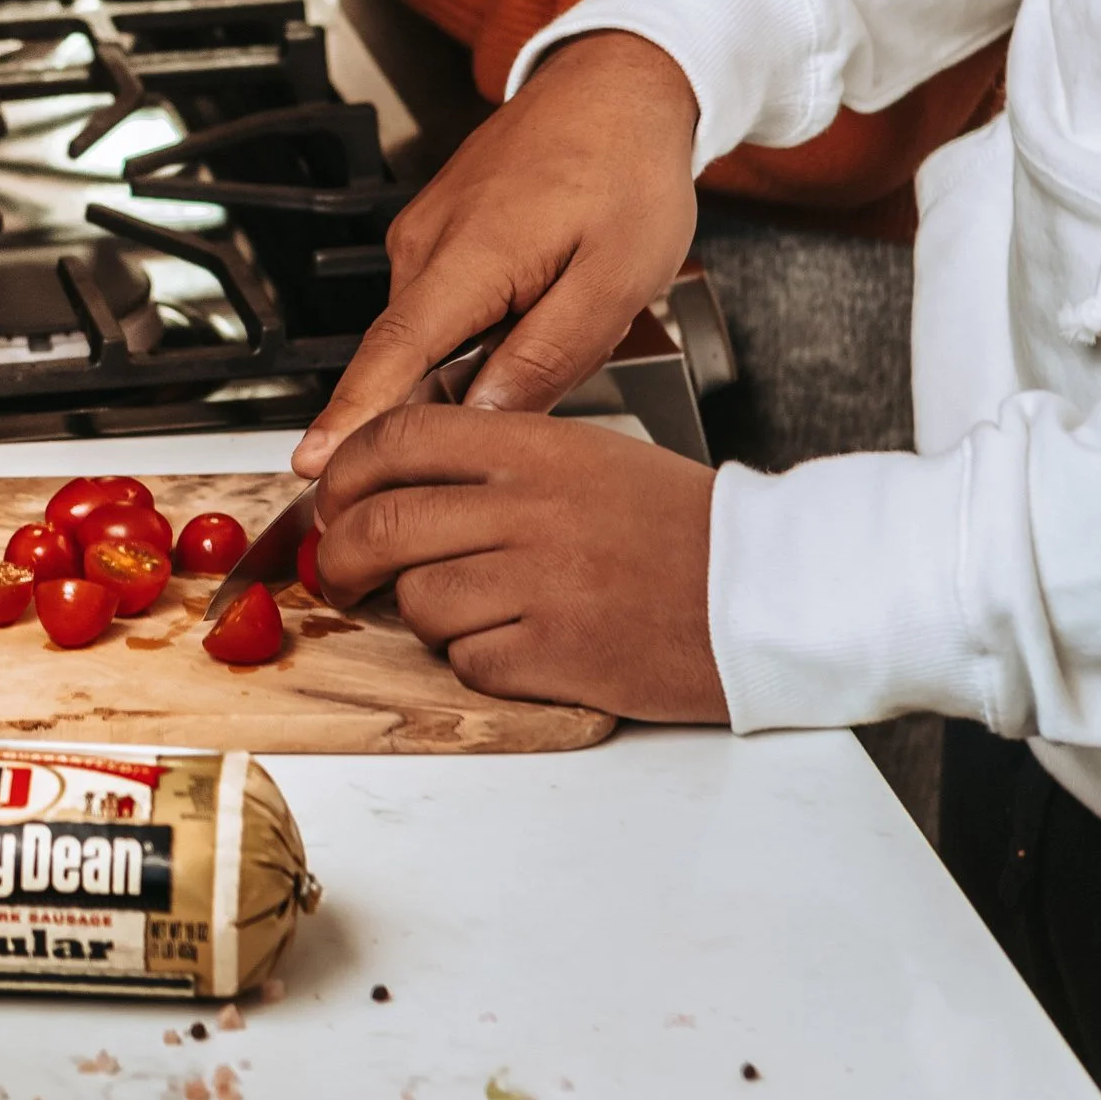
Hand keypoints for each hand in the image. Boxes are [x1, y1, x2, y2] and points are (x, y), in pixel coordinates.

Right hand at [292, 31, 701, 472]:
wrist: (617, 85)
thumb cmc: (626, 170)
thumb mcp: (614, 282)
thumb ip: (545, 357)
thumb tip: (480, 418)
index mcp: (469, 254)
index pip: (393, 354)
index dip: (352, 415)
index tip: (311, 462)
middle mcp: (427, 242)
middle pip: (413, 359)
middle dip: (456, 397)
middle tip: (543, 372)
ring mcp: (427, 233)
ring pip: (436, 335)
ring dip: (486, 356)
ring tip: (566, 311)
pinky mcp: (439, 232)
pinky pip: (448, 306)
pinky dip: (486, 324)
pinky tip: (543, 297)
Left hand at [312, 402, 725, 721]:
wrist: (766, 592)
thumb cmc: (682, 529)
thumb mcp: (589, 459)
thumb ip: (497, 465)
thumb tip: (398, 484)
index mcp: (535, 448)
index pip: (400, 438)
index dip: (347, 471)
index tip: (333, 498)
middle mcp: (529, 509)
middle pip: (383, 524)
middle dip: (344, 557)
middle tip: (343, 573)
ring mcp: (539, 583)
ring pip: (419, 601)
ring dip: (424, 614)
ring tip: (472, 610)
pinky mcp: (553, 655)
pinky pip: (468, 661)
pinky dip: (478, 661)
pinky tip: (520, 645)